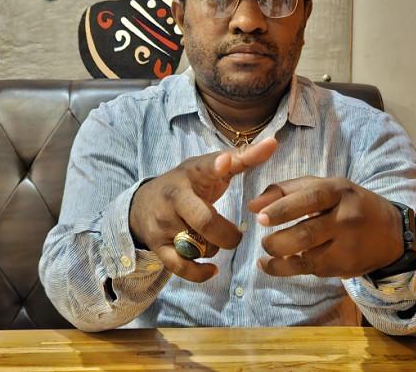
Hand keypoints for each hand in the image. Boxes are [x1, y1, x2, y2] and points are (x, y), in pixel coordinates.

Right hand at [130, 138, 277, 282]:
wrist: (142, 204)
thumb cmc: (188, 184)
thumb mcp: (208, 168)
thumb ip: (242, 158)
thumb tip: (274, 143)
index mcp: (191, 173)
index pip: (203, 167)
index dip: (215, 166)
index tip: (225, 163)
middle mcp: (175, 197)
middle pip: (204, 220)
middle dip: (227, 235)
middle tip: (237, 236)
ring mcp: (164, 223)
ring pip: (197, 245)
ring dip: (214, 249)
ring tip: (214, 241)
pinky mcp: (158, 245)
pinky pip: (180, 266)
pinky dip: (199, 272)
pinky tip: (212, 270)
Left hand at [248, 177, 403, 278]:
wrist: (391, 233)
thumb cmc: (347, 204)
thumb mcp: (324, 187)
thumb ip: (286, 191)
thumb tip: (252, 205)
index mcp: (338, 191)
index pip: (310, 199)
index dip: (283, 209)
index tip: (259, 217)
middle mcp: (345, 218)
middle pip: (306, 233)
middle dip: (278, 241)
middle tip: (263, 241)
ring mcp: (347, 246)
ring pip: (307, 257)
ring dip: (280, 258)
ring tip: (266, 253)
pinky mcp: (345, 267)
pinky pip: (310, 270)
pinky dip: (285, 269)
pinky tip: (270, 265)